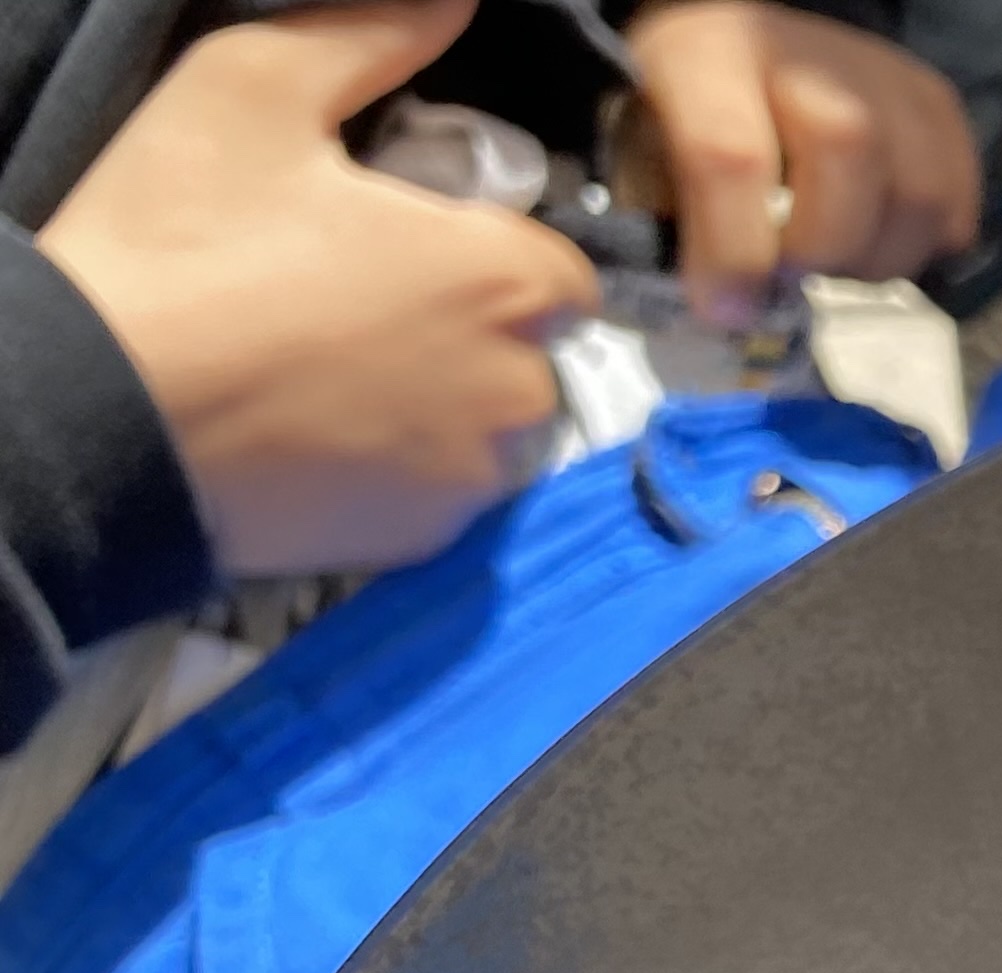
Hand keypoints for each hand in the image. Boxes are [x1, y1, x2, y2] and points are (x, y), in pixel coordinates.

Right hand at [35, 0, 600, 577]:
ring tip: (329, 368)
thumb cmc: (174, 250)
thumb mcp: (251, 92)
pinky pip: (442, 494)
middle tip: (350, 304)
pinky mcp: (424, 541)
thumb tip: (452, 1)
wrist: (94, 413)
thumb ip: (370, 36)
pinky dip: (400, 467)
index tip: (407, 247)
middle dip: (465, 327)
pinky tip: (319, 430)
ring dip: (441, 400)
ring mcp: (475, 476)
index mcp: (506, 279)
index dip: (485, 253)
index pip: (559, 269)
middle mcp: (520, 387)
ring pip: (493, 427)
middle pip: (531, 350)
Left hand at [630, 0, 978, 327]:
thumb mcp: (642, 167)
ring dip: (877, 259)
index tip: (730, 309)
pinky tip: (870, 242)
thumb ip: (667, 232)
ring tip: (832, 262)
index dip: (735, 249)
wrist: (745, 66)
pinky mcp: (937, 107)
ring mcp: (885, 75)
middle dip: (820, 245)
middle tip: (790, 281)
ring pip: (921, 188)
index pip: (731, 153)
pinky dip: (921, 250)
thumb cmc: (683, 128)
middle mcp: (803, 51)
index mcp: (705, 55)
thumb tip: (729, 312)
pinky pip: (959, 207)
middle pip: (847, 144)